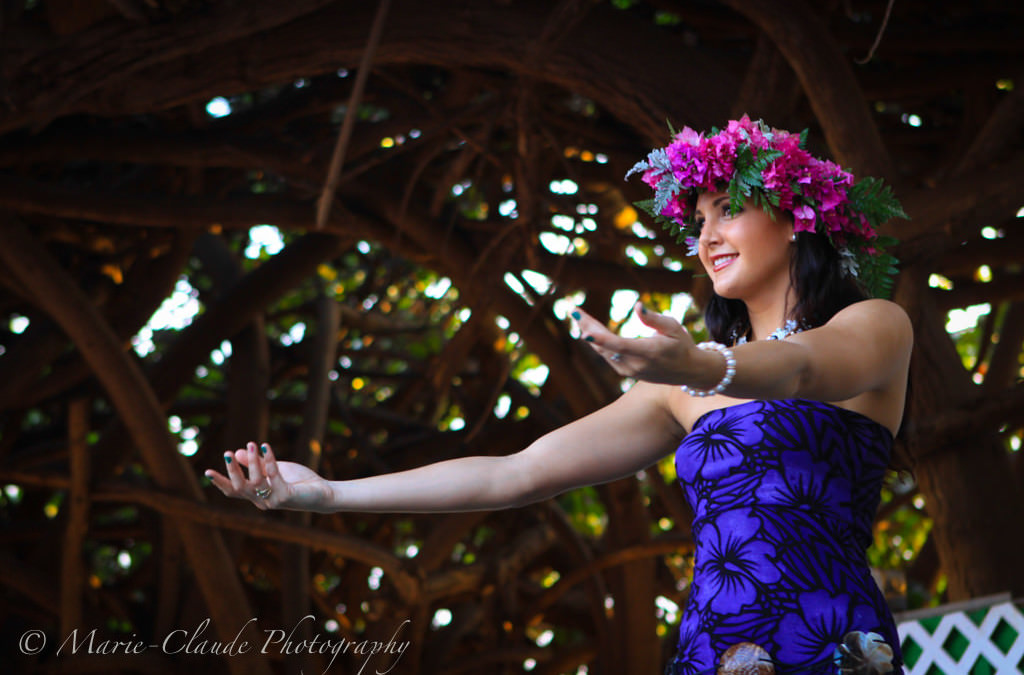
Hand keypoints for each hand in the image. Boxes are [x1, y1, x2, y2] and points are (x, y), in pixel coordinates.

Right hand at [205, 441, 332, 511]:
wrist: (324, 492)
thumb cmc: (299, 481)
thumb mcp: (275, 469)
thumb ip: (257, 463)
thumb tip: (238, 452)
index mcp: (257, 496)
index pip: (234, 491)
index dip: (220, 482)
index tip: (206, 472)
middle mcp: (262, 501)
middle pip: (239, 488)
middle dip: (232, 471)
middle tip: (227, 453)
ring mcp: (273, 500)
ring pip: (255, 481)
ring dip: (251, 462)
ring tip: (250, 444)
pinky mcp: (285, 496)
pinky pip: (273, 475)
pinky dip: (268, 459)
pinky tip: (265, 446)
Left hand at [573, 302, 698, 384]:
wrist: (688, 372)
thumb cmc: (682, 344)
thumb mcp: (673, 327)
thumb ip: (653, 318)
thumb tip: (637, 306)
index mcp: (648, 352)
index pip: (619, 346)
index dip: (600, 339)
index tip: (585, 331)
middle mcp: (636, 365)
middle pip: (605, 347)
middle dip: (588, 328)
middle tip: (573, 311)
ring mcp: (629, 371)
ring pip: (603, 352)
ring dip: (590, 333)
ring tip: (577, 316)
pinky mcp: (626, 373)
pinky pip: (607, 356)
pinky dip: (597, 343)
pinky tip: (588, 330)